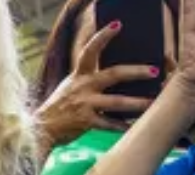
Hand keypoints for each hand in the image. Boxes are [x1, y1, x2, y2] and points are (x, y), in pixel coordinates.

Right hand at [36, 22, 160, 148]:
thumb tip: (118, 74)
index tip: (117, 25)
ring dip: (136, 103)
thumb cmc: (60, 106)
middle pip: (113, 74)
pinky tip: (132, 126)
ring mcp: (84, 104)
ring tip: (151, 103)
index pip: (90, 51)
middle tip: (153, 72)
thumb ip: (89, 78)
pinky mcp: (84, 122)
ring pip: (116, 102)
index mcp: (79, 75)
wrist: (40, 128)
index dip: (103, 37)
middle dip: (135, 72)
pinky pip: (108, 124)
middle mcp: (83, 87)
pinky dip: (121, 126)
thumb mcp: (71, 86)